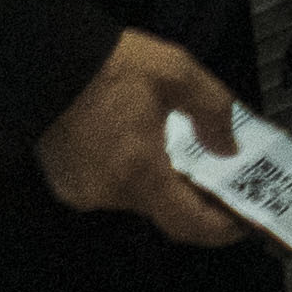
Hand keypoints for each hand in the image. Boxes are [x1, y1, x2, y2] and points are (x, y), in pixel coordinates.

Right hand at [33, 30, 247, 248]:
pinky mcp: (65, 185)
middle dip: (191, 196)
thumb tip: (228, 149)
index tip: (243, 221)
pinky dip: (131, 175)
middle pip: (163, 210)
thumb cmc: (114, 66)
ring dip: (159, 181)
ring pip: (137, 198)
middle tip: (217, 175)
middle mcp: (109, 193)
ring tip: (178, 152)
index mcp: (140, 172)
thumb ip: (213, 110)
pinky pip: (110, 189)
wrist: (48, 62)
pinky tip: (138, 146)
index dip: (219, 229)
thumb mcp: (178, 73)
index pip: (187, 224)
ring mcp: (82, 193)